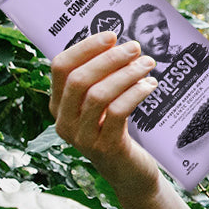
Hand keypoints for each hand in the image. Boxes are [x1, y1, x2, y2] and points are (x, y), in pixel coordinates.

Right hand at [49, 31, 161, 201]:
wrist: (130, 173)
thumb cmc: (116, 130)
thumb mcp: (103, 104)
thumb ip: (101, 77)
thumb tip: (117, 41)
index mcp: (58, 105)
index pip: (61, 67)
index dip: (85, 47)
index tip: (111, 35)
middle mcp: (64, 121)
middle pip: (80, 79)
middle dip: (110, 58)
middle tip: (135, 47)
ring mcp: (82, 137)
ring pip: (99, 95)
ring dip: (126, 74)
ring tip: (148, 63)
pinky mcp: (105, 147)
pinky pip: (118, 112)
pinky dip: (135, 93)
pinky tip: (150, 85)